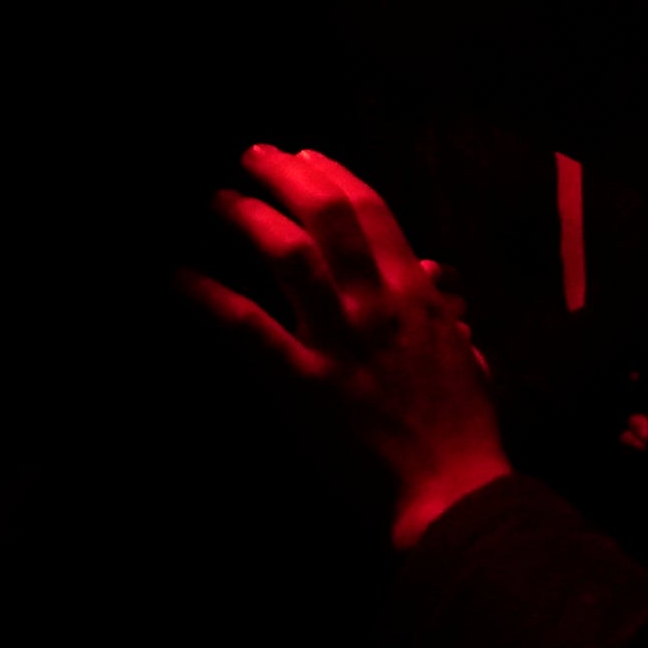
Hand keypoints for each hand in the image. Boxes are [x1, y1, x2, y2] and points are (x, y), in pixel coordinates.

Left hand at [181, 145, 512, 548]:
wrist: (454, 492)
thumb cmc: (464, 434)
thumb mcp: (469, 360)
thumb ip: (446, 317)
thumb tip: (440, 288)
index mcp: (416, 297)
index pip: (373, 211)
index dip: (334, 176)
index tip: (306, 155)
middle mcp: (378, 305)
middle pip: (329, 214)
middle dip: (286, 175)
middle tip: (252, 155)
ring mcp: (341, 341)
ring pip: (292, 254)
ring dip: (250, 217)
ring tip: (219, 198)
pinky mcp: (306, 383)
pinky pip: (249, 327)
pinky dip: (209, 297)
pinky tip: (178, 276)